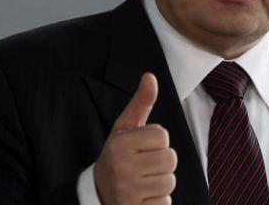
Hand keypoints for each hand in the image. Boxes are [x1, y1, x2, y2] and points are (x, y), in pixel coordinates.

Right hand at [94, 73, 176, 204]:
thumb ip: (140, 103)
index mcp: (120, 144)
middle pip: (170, 158)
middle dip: (161, 162)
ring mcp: (128, 192)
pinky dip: (158, 201)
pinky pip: (165, 203)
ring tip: (142, 181)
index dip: (156, 141)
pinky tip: (142, 197)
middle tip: (144, 166)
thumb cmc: (118, 156)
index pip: (162, 135)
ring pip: (170, 181)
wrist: (98, 194)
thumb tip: (150, 76)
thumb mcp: (125, 128)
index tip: (141, 148)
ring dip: (160, 182)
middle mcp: (122, 168)